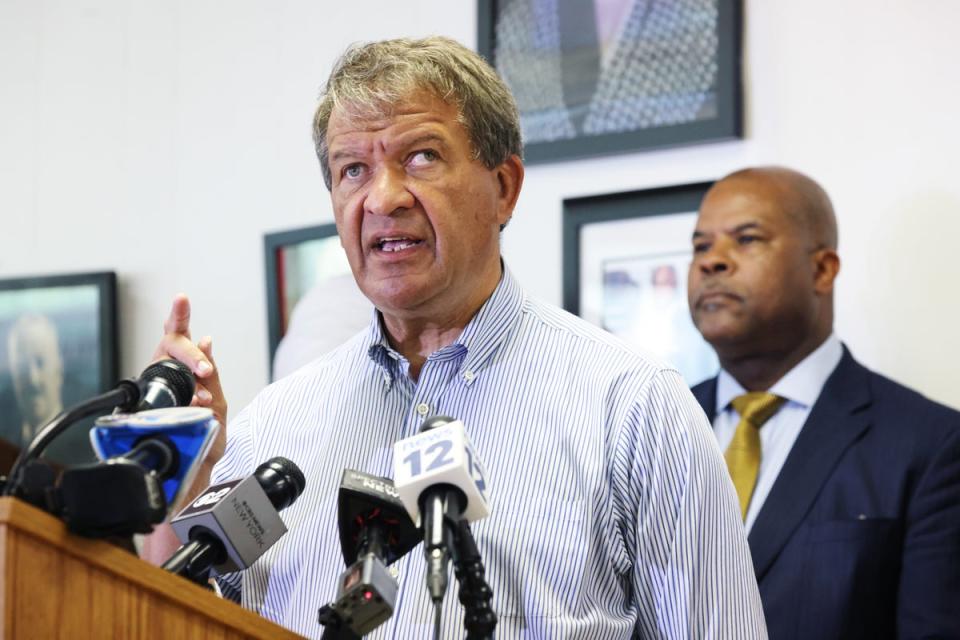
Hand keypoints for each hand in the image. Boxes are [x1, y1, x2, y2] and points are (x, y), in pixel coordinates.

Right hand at [152, 294, 226, 465]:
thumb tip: (206, 341)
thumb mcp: (216, 402)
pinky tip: (194, 408)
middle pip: (171, 345)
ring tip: (203, 399)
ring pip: (162, 365)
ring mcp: (152, 388)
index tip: (182, 298)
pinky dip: (180, 401)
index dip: (178, 315)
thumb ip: (211, 375)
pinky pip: (156, 395)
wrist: (195, 471)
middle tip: (205, 371)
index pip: (178, 335)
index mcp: (181, 367)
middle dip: (190, 355)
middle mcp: (164, 373)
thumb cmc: (205, 435)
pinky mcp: (143, 408)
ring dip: (187, 376)